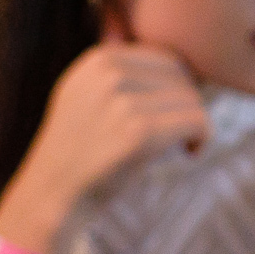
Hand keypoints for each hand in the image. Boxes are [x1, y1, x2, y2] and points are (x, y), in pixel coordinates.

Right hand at [0, 42, 210, 253]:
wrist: (51, 194)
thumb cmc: (80, 151)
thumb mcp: (87, 94)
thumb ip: (123, 75)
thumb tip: (184, 66)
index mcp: (99, 59)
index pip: (167, 59)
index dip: (180, 89)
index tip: (173, 116)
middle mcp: (109, 73)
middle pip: (182, 78)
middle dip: (189, 106)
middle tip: (181, 135)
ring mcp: (122, 101)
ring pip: (191, 99)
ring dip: (196, 124)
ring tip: (184, 145)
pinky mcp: (137, 131)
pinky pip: (195, 120)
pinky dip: (203, 137)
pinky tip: (192, 151)